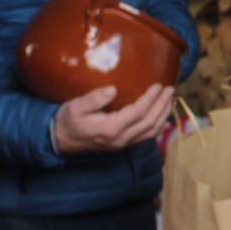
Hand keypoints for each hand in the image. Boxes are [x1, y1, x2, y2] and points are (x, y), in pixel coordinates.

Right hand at [53, 83, 177, 154]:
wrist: (59, 140)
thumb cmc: (67, 121)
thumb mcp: (75, 107)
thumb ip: (94, 99)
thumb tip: (113, 89)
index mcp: (110, 128)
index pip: (138, 112)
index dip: (151, 98)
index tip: (159, 85)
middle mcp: (120, 139)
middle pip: (149, 122)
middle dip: (162, 105)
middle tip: (171, 90)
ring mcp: (122, 144)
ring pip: (150, 132)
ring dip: (163, 115)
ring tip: (170, 100)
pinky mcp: (122, 145)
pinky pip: (145, 138)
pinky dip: (158, 128)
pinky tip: (164, 119)